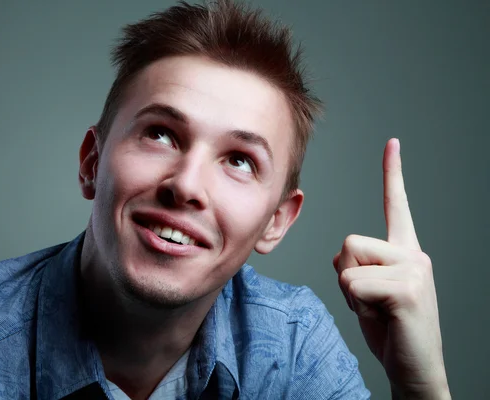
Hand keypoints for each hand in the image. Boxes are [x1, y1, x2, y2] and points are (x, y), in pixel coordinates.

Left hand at [332, 138, 449, 398]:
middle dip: (346, 275)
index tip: (392, 143)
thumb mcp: (366, 291)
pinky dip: (357, 305)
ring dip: (351, 293)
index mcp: (404, 251)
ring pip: (348, 265)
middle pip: (349, 242)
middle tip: (370, 301)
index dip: (392, 173)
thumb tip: (342, 257)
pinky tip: (383, 317)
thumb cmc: (388, 328)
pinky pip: (354, 284)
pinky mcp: (407, 290)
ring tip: (376, 309)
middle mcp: (413, 254)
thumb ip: (355, 265)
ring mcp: (414, 270)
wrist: (413, 368)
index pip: (397, 206)